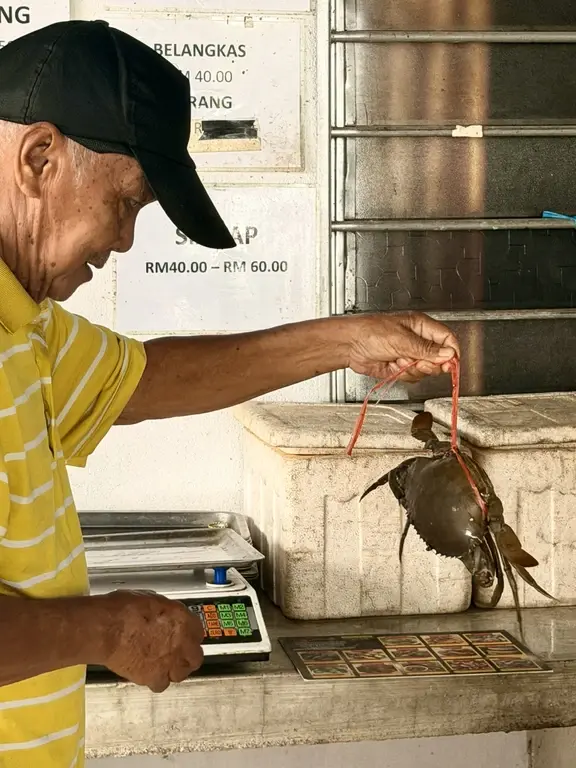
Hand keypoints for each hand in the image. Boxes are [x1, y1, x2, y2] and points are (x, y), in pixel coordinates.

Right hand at [97, 590, 203, 692]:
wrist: (108, 628)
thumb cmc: (123, 609)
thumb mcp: (151, 599)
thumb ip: (165, 612)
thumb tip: (163, 616)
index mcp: (183, 619)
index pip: (198, 631)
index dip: (189, 635)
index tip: (185, 636)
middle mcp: (181, 642)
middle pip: (195, 656)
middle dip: (188, 655)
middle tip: (178, 653)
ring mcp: (170, 662)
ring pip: (182, 673)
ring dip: (175, 670)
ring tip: (165, 666)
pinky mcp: (154, 677)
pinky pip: (161, 685)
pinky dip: (156, 681)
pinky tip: (149, 674)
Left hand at [343, 311, 458, 382]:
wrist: (349, 345)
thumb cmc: (370, 332)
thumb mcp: (401, 340)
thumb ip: (426, 349)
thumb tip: (448, 354)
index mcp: (421, 326)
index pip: (447, 339)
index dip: (451, 352)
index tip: (450, 364)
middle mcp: (418, 340)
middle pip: (439, 358)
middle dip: (429, 364)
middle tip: (418, 363)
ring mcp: (409, 354)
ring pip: (425, 370)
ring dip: (413, 369)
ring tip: (398, 360)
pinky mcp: (401, 367)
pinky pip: (412, 376)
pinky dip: (404, 374)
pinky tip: (393, 366)